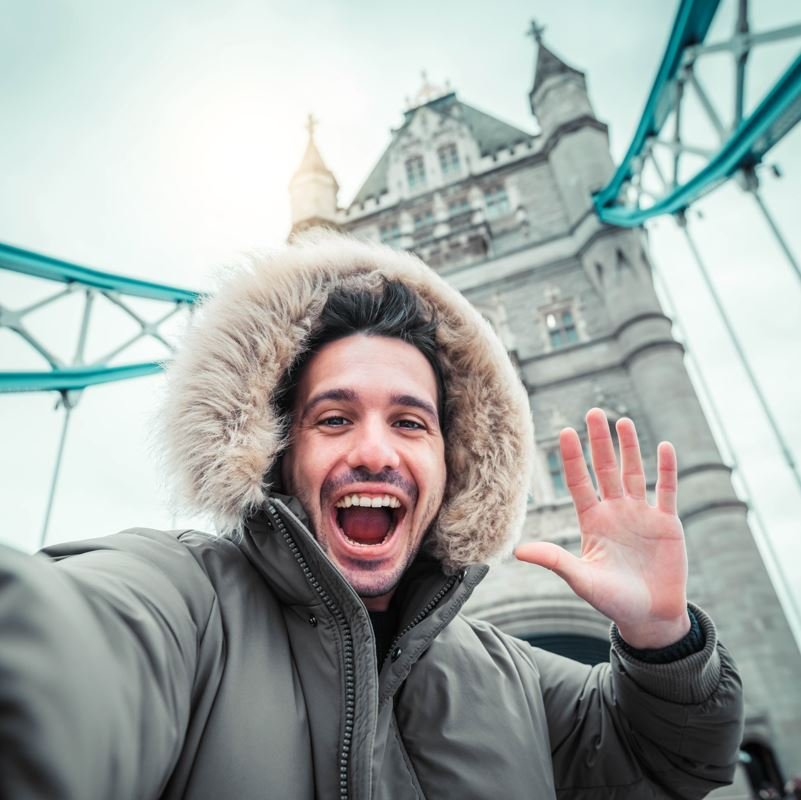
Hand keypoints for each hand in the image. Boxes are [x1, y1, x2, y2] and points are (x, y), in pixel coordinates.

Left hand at [515, 408, 689, 648]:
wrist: (650, 617)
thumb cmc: (612, 601)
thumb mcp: (581, 579)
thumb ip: (555, 560)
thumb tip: (518, 552)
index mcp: (592, 521)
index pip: (579, 482)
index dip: (572, 458)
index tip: (564, 432)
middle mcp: (615, 512)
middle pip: (605, 469)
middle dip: (599, 442)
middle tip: (594, 412)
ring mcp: (641, 515)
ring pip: (634, 473)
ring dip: (629, 448)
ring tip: (622, 422)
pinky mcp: (667, 523)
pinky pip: (667, 490)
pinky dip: (666, 469)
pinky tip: (664, 446)